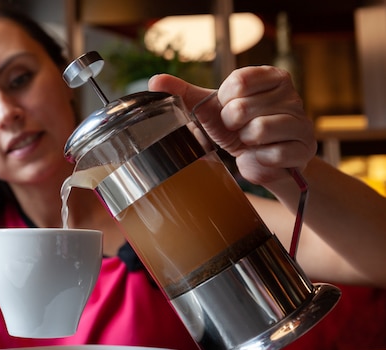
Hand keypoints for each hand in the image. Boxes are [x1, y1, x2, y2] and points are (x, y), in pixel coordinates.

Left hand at [148, 66, 315, 184]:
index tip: (227, 110)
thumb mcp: (212, 109)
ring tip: (250, 143)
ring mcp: (301, 120)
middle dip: (231, 126)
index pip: (236, 82)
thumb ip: (185, 93)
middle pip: (242, 108)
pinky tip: (261, 157)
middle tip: (239, 131)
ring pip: (258, 130)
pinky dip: (258, 161)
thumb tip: (154, 80)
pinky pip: (271, 155)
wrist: (266, 161)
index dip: (224, 102)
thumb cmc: (239, 129)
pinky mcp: (304, 148)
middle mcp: (291, 94)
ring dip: (245, 143)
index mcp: (270, 76)